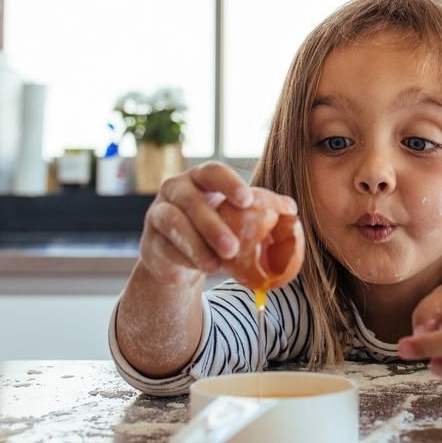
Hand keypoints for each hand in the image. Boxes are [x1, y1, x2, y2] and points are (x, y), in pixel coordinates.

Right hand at [138, 161, 297, 284]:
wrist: (179, 255)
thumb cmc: (214, 226)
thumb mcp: (236, 216)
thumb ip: (263, 209)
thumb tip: (291, 209)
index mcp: (200, 178)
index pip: (212, 171)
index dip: (228, 183)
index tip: (247, 201)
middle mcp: (175, 190)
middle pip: (190, 200)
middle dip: (212, 224)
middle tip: (234, 248)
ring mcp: (158, 215)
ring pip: (174, 225)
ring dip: (197, 246)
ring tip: (217, 265)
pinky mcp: (150, 242)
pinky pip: (166, 249)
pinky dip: (184, 260)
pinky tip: (202, 270)